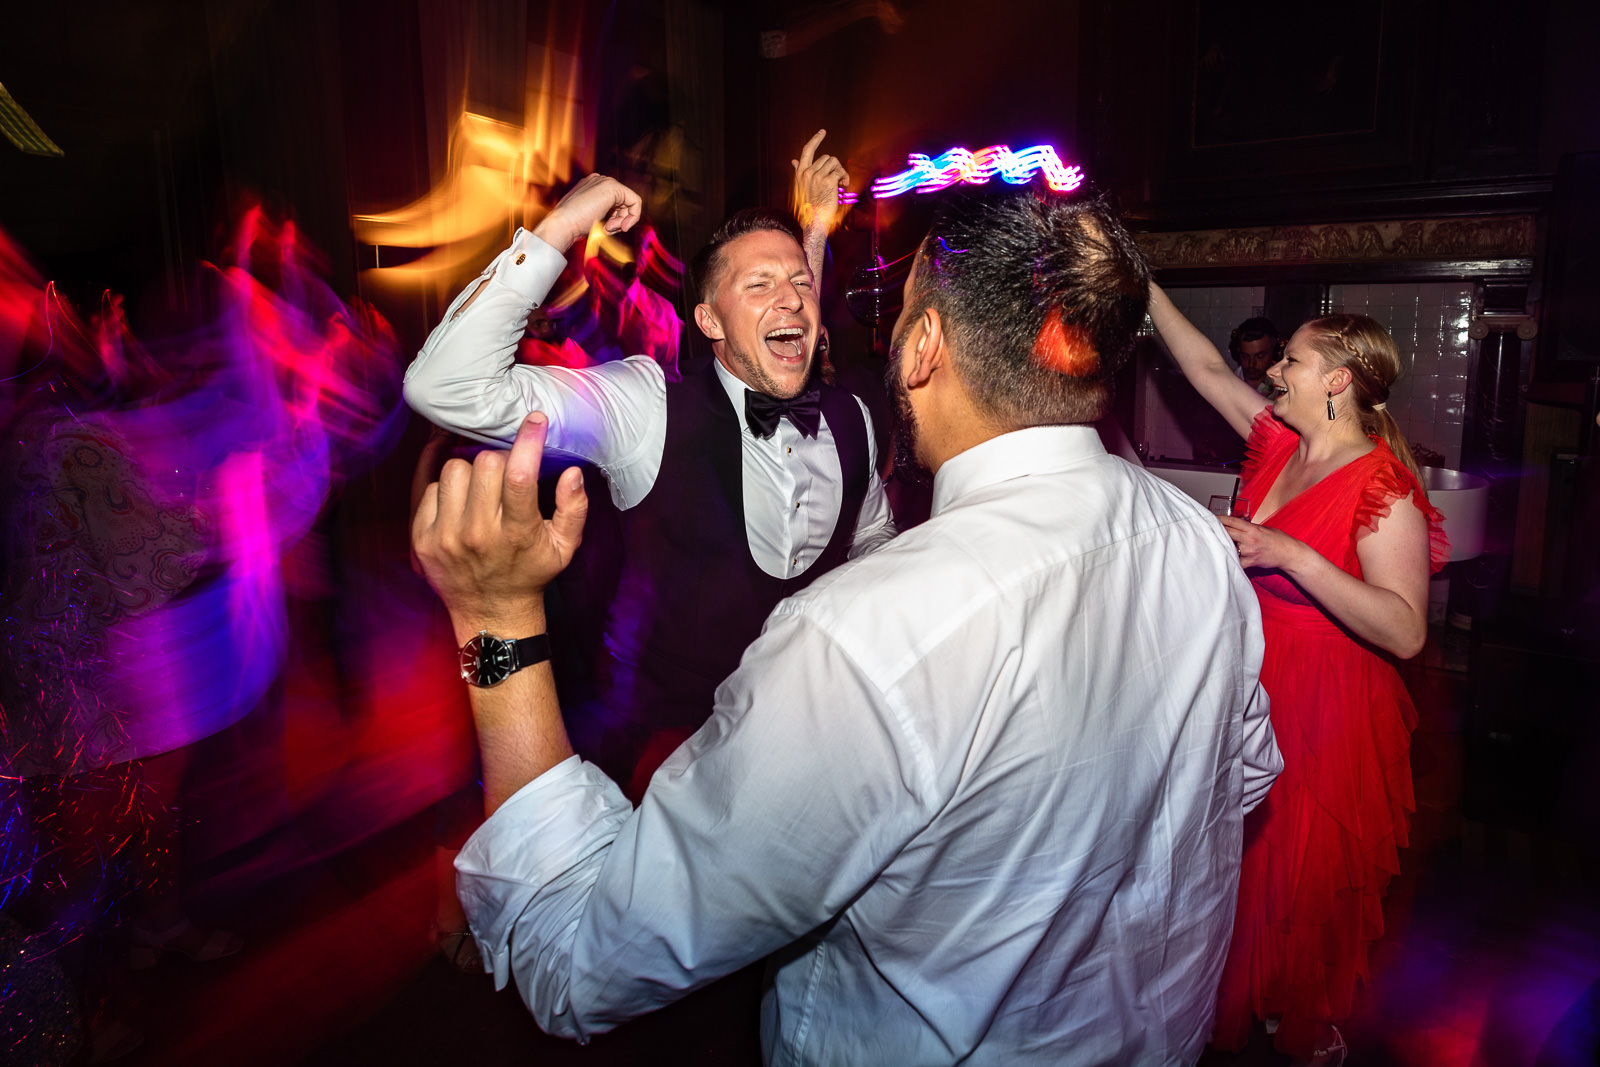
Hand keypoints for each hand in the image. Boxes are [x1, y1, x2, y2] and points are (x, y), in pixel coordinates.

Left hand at [412, 412, 587, 636]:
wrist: (491, 612)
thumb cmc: (530, 573)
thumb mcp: (564, 547)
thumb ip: (574, 509)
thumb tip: (572, 473)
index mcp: (517, 533)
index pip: (519, 476)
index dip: (528, 441)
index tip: (535, 419)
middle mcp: (479, 534)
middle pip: (485, 465)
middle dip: (500, 461)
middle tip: (507, 476)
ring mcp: (447, 537)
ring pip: (455, 470)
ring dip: (472, 474)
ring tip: (482, 492)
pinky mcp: (423, 539)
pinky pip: (431, 489)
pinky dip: (448, 492)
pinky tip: (461, 508)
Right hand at [532, 174, 642, 253]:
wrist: (562, 225)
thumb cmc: (573, 227)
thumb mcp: (592, 219)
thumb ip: (604, 215)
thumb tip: (620, 221)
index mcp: (592, 186)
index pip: (615, 203)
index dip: (616, 219)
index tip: (608, 230)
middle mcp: (599, 181)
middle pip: (623, 202)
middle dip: (620, 220)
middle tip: (608, 230)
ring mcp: (605, 181)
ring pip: (630, 203)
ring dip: (622, 221)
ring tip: (607, 228)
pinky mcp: (612, 187)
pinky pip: (635, 202)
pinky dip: (633, 217)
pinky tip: (621, 226)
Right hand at [792, 129, 849, 233]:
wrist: (814, 222)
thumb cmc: (809, 208)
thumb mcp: (801, 189)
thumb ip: (799, 173)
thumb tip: (794, 160)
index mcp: (800, 174)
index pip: (807, 151)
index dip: (815, 139)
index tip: (822, 132)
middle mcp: (807, 172)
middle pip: (826, 157)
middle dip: (835, 167)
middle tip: (839, 179)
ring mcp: (817, 176)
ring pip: (834, 162)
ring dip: (840, 172)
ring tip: (841, 183)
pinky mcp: (827, 180)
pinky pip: (840, 171)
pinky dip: (844, 177)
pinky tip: (843, 186)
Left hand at [1219, 515, 1308, 571]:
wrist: (1290, 554)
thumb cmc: (1278, 540)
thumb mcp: (1264, 528)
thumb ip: (1250, 527)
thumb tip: (1238, 523)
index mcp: (1253, 529)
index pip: (1231, 521)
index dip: (1219, 519)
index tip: (1211, 517)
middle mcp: (1249, 539)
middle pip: (1226, 533)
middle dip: (1216, 530)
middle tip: (1207, 529)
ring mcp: (1249, 551)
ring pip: (1229, 547)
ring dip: (1222, 545)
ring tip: (1214, 543)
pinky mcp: (1250, 562)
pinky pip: (1236, 562)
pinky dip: (1231, 559)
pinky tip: (1225, 557)